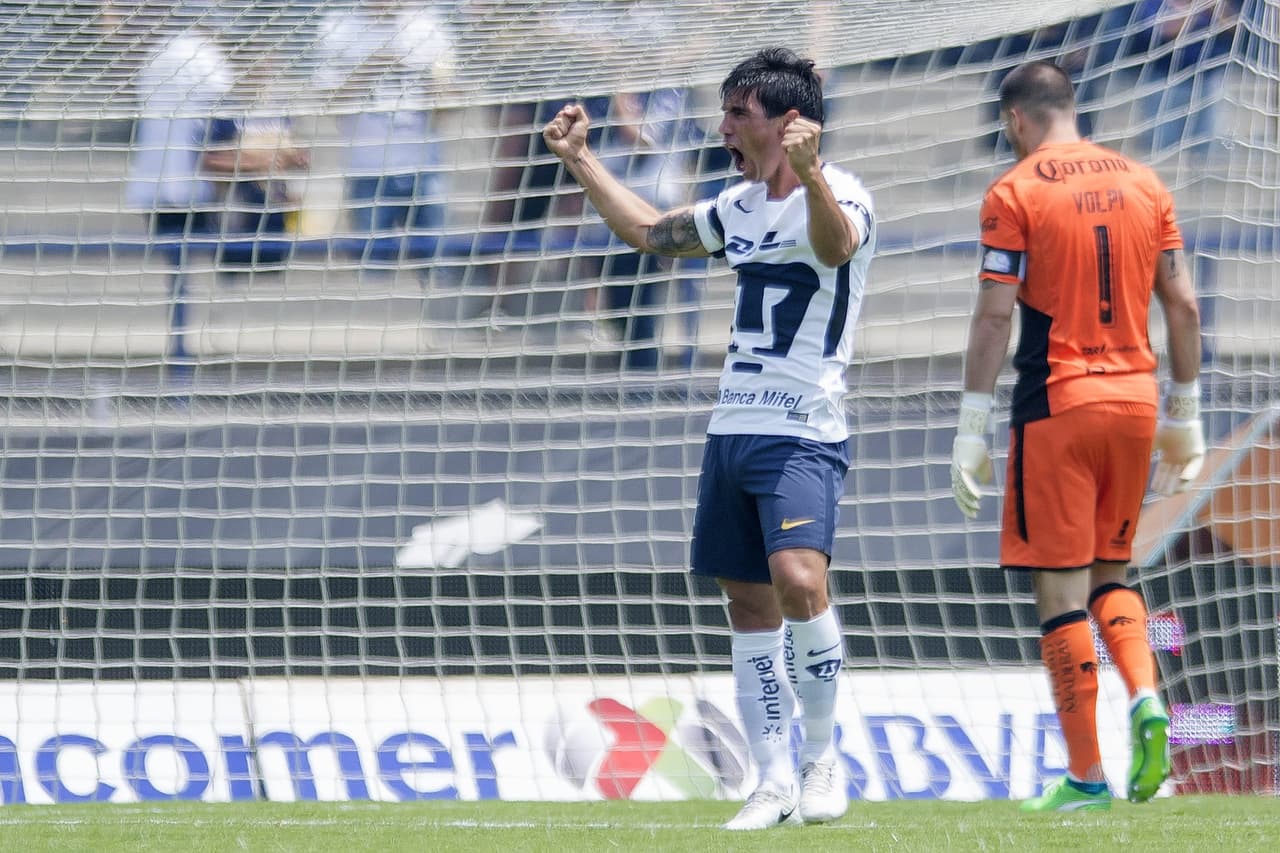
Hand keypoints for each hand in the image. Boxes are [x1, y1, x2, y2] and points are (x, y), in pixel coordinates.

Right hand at [542, 103, 590, 161]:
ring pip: (557, 120)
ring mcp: (551, 127)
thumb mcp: (584, 121)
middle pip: (562, 114)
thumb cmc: (579, 138)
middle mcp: (557, 121)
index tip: (574, 124)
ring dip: (564, 129)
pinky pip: (552, 127)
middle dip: (568, 123)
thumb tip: (565, 110)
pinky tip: (558, 138)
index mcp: (565, 117)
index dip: (572, 116)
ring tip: (564, 136)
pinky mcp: (546, 133)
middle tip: (569, 131)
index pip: (567, 109)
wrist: (575, 150)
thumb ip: (578, 110)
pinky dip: (558, 132)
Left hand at [782, 116, 821, 179]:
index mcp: (816, 127)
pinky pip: (783, 142)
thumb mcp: (805, 136)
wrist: (809, 168)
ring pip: (786, 134)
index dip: (792, 130)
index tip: (798, 139)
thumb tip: (794, 111)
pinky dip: (785, 148)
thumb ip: (798, 124)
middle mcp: (812, 131)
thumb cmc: (805, 152)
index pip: (796, 121)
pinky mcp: (797, 144)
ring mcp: (805, 137)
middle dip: (789, 136)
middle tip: (796, 146)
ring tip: (795, 149)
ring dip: (787, 143)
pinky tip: (792, 153)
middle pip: (790, 127)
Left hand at [951, 392, 993, 518]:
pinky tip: (978, 497)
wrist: (973, 434)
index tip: (972, 514)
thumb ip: (984, 474)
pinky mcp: (964, 466)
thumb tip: (986, 483)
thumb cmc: (978, 448)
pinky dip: (972, 490)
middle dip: (966, 505)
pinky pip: (967, 482)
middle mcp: (956, 475)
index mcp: (958, 476)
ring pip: (961, 490)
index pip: (959, 494)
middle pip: (958, 494)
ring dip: (969, 500)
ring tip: (977, 507)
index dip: (965, 504)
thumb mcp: (983, 463)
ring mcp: (958, 471)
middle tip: (974, 515)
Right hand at [1151, 418, 1204, 494]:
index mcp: (1169, 452)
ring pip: (1185, 472)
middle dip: (1168, 484)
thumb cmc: (1161, 428)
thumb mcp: (1150, 445)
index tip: (1155, 489)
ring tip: (1174, 491)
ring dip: (1180, 482)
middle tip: (1163, 494)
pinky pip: (1195, 465)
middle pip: (1174, 473)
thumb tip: (1129, 466)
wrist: (1175, 416)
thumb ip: (1144, 455)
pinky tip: (1183, 479)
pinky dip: (1190, 472)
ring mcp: (1189, 453)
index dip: (1160, 479)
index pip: (1164, 469)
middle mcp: (1179, 454)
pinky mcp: (1198, 451)